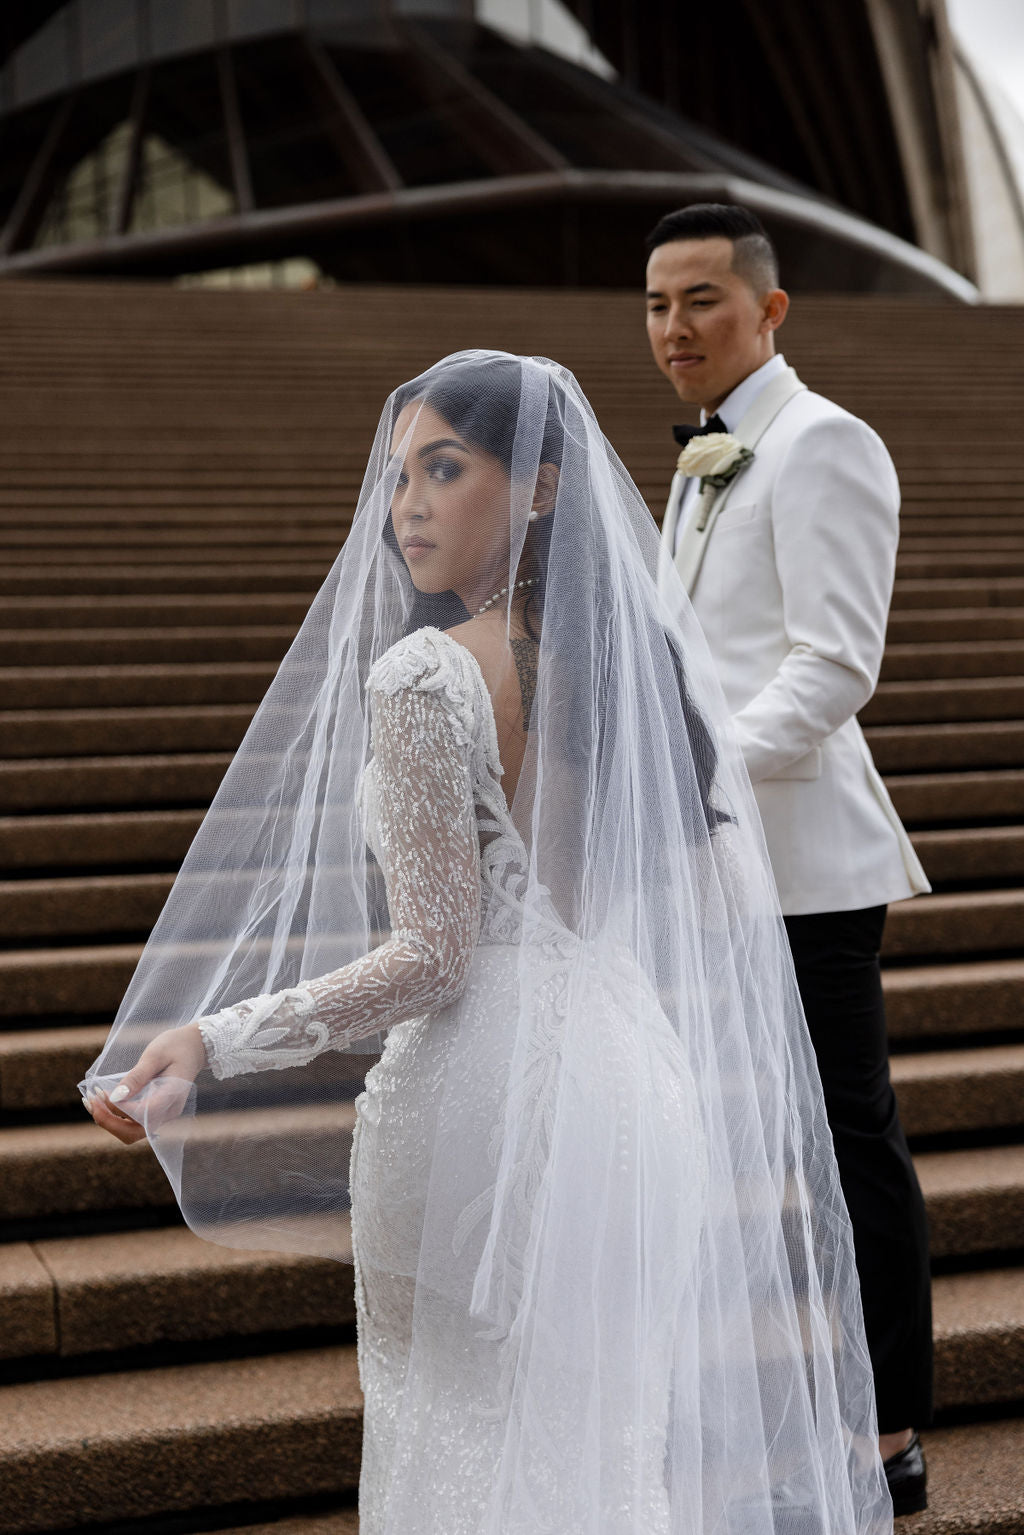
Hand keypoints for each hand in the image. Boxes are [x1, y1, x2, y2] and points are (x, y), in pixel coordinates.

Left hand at [84, 1021, 207, 1144]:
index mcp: (171, 1096)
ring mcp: (162, 1115)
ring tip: (90, 1101)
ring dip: (108, 1121)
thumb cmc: (175, 1046)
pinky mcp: (155, 1113)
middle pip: (132, 1133)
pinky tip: (101, 1102)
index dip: (118, 1108)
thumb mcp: (155, 1054)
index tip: (100, 1092)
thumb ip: (137, 1076)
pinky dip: (114, 1117)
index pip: (141, 1114)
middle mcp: (167, 1112)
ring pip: (130, 1132)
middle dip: (107, 1122)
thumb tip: (116, 1097)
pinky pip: (132, 1123)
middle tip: (89, 1101)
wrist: (195, 1047)